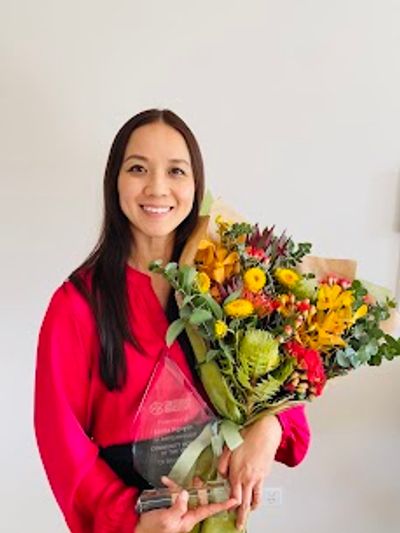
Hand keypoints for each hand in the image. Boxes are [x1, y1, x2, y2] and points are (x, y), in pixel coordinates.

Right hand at [136, 476, 237, 532]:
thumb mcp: (167, 519)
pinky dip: (170, 486)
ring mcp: (178, 509)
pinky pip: (174, 493)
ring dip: (181, 486)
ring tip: (174, 482)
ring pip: (187, 493)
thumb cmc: (152, 530)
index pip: (209, 510)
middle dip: (199, 489)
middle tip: (199, 480)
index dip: (222, 505)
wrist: (135, 528)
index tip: (234, 500)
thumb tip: (185, 493)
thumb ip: (178, 506)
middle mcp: (186, 514)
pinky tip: (164, 481)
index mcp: (188, 520)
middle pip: (199, 499)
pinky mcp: (170, 505)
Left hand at [217, 415, 282, 529]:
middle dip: (242, 516)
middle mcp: (248, 478)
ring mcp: (258, 477)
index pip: (234, 497)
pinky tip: (256, 498)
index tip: (228, 512)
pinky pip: (261, 489)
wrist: (265, 432)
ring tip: (249, 514)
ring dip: (252, 509)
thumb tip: (221, 475)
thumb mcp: (228, 448)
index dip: (231, 507)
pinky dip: (258, 497)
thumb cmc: (247, 437)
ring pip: (255, 498)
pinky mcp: (265, 474)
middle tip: (239, 524)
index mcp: (237, 473)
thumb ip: (222, 464)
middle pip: (245, 503)